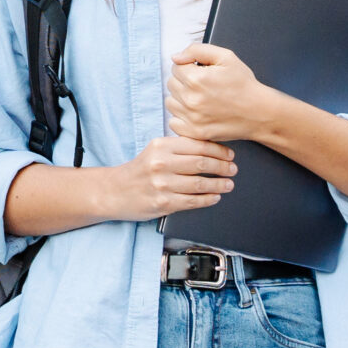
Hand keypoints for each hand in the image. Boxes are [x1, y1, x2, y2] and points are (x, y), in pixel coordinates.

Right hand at [102, 134, 236, 221]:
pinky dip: (208, 199)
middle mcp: (161, 163)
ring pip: (200, 184)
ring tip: (228, 184)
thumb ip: (179, 148)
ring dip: (219, 184)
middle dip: (223, 167)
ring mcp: (162, 184)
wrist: (114, 192)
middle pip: (202, 163)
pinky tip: (215, 197)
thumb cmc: (139, 170)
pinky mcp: (163, 203)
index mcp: (161, 146)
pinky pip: (192, 201)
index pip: (198, 145)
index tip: (230, 155)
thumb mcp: (155, 151)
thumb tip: (211, 149)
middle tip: (233, 169)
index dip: (219, 151)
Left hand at [166, 43, 284, 143]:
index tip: (200, 72)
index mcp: (196, 79)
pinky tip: (195, 113)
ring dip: (180, 99)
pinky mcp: (194, 132)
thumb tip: (176, 57)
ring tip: (199, 98)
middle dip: (184, 81)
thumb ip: (197, 50)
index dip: (188, 67)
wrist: (259, 112)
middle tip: (202, 85)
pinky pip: (173, 122)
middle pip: (171, 84)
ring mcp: (191, 118)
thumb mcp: (226, 57)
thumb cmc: (244, 85)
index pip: (175, 67)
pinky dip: (181, 117)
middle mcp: (191, 99)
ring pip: (170, 102)